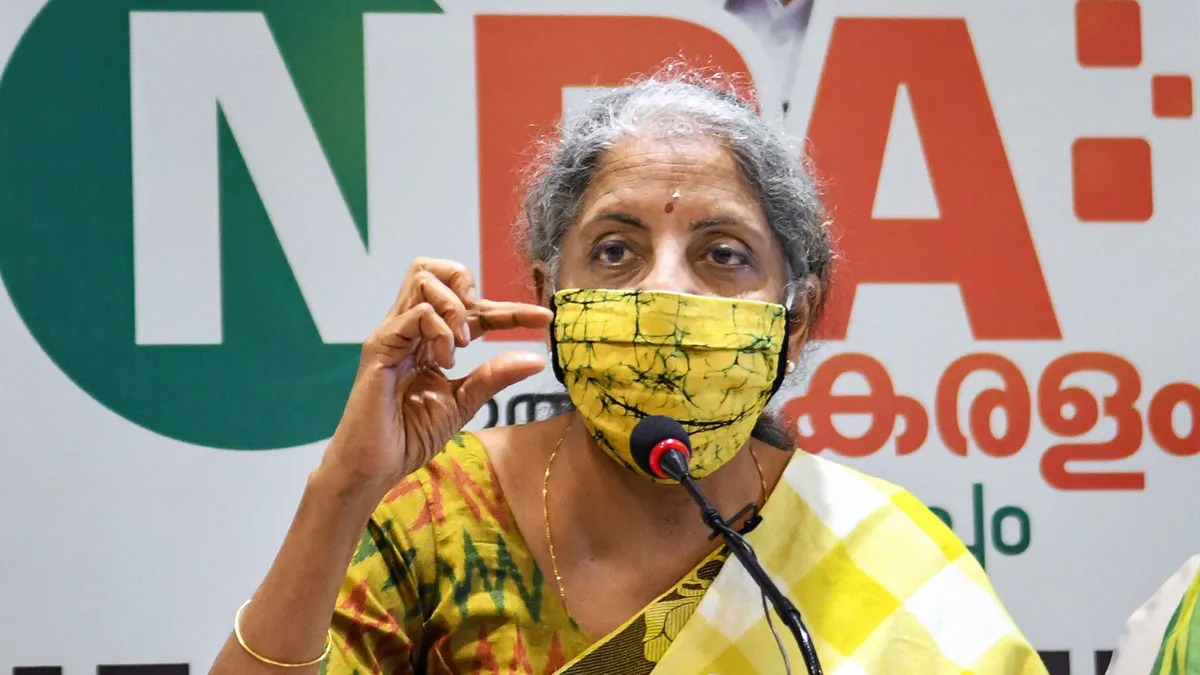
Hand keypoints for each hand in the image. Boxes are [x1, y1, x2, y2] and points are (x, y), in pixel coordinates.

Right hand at [318, 257, 552, 496]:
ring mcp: (394, 334)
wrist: (376, 465)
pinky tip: (445, 358)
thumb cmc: (410, 434)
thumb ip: (494, 376)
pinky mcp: (380, 345)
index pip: (473, 308)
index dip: (511, 309)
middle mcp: (410, 329)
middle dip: (465, 282)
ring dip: (454, 305)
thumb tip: (536, 359)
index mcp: (430, 340)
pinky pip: (416, 313)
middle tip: (481, 319)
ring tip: (461, 344)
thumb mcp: (464, 401)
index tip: (543, 319)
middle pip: (433, 269)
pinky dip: (440, 329)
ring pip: (423, 278)